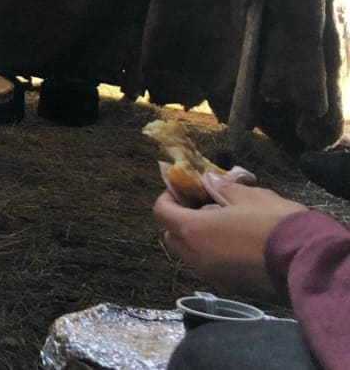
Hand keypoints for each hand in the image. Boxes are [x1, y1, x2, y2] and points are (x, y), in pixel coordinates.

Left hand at [152, 175, 305, 300]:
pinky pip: (209, 267)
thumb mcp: (250, 196)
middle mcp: (195, 257)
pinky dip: (212, 254)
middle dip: (180, 219)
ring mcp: (212, 275)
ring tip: (224, 224)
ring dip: (196, 238)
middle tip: (203, 205)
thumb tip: (208, 181)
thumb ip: (222, 188)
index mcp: (193, 231)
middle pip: (171, 235)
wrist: (307, 262)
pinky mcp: (230, 287)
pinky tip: (238, 243)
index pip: (160, 212)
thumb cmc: (274, 223)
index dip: (168, 197)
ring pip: (189, 254)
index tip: (185, 189)